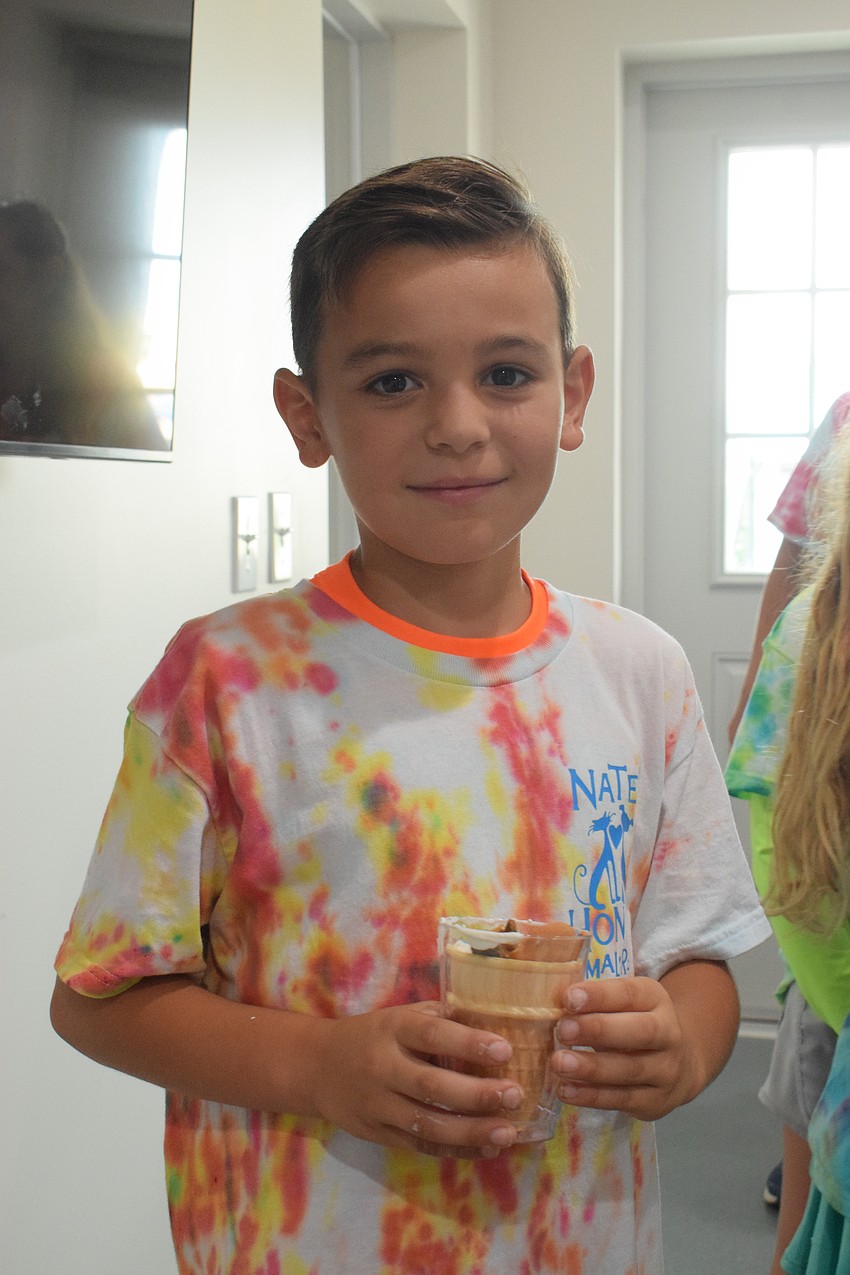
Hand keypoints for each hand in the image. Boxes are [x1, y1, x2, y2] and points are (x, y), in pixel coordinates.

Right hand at [311, 1001, 523, 1156]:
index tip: (504, 1051)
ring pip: (427, 1124)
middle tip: (514, 1096)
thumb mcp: (398, 1015)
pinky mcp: (378, 1134)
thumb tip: (492, 1021)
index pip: (431, 1035)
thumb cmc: (371, 1035)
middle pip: (431, 1086)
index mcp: (391, 1029)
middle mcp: (382, 1067)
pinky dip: (455, 1150)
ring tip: (507, 1132)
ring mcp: (378, 1105)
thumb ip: (437, 1019)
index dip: (468, 1043)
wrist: (316, 1067)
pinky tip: (485, 1148)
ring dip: (471, 1131)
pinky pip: (420, 1146)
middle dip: (476, 1095)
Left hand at [550, 976, 703, 1120]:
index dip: (600, 995)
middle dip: (600, 1030)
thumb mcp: (624, 1004)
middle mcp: (669, 1034)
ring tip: (559, 1063)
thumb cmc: (633, 1025)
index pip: (631, 993)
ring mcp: (666, 1071)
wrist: (678, 1065)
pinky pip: (623, 1099)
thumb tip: (554, 998)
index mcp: (656, 1000)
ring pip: (631, 1070)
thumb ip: (595, 1000)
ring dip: (591, 1068)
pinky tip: (567, 1090)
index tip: (569, 998)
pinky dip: (592, 1096)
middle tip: (563, 1031)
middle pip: (641, 1031)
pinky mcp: (656, 1101)